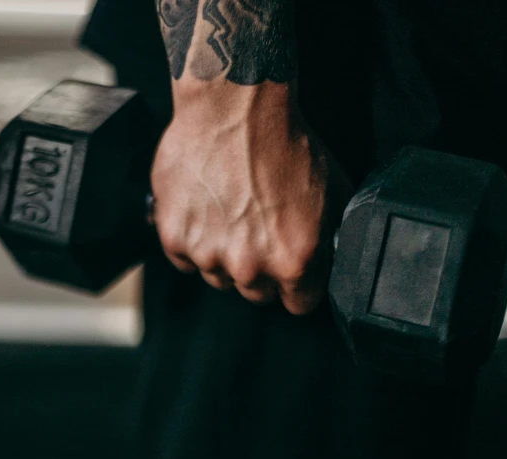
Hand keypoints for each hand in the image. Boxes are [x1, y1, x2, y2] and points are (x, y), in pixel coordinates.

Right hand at [151, 81, 351, 313]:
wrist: (233, 106)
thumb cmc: (284, 141)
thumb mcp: (332, 191)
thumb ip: (328, 238)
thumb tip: (328, 261)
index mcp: (293, 260)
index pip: (298, 305)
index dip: (297, 286)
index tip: (290, 270)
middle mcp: (250, 266)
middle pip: (255, 294)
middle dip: (259, 270)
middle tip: (257, 231)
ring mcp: (208, 254)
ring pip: (218, 277)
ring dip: (223, 255)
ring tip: (228, 214)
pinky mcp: (174, 237)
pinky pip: (184, 259)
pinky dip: (191, 241)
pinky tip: (203, 211)